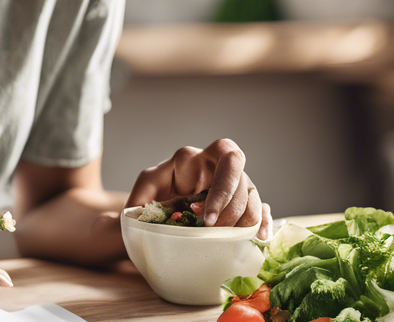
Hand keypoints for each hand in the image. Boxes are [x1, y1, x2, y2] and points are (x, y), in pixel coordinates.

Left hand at [125, 139, 271, 240]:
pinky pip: (260, 208)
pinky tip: (259, 238)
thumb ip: (139, 199)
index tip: (207, 219)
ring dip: (243, 220)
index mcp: (194, 159)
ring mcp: (232, 185)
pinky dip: (262, 222)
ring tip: (225, 239)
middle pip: (242, 180)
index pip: (225, 154)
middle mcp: (217, 168)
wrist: (155, 212)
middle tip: (213, 231)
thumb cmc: (150, 198)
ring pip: (252, 196)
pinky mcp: (240, 203)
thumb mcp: (141, 194)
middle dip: (230, 209)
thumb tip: (131, 217)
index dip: (223, 187)